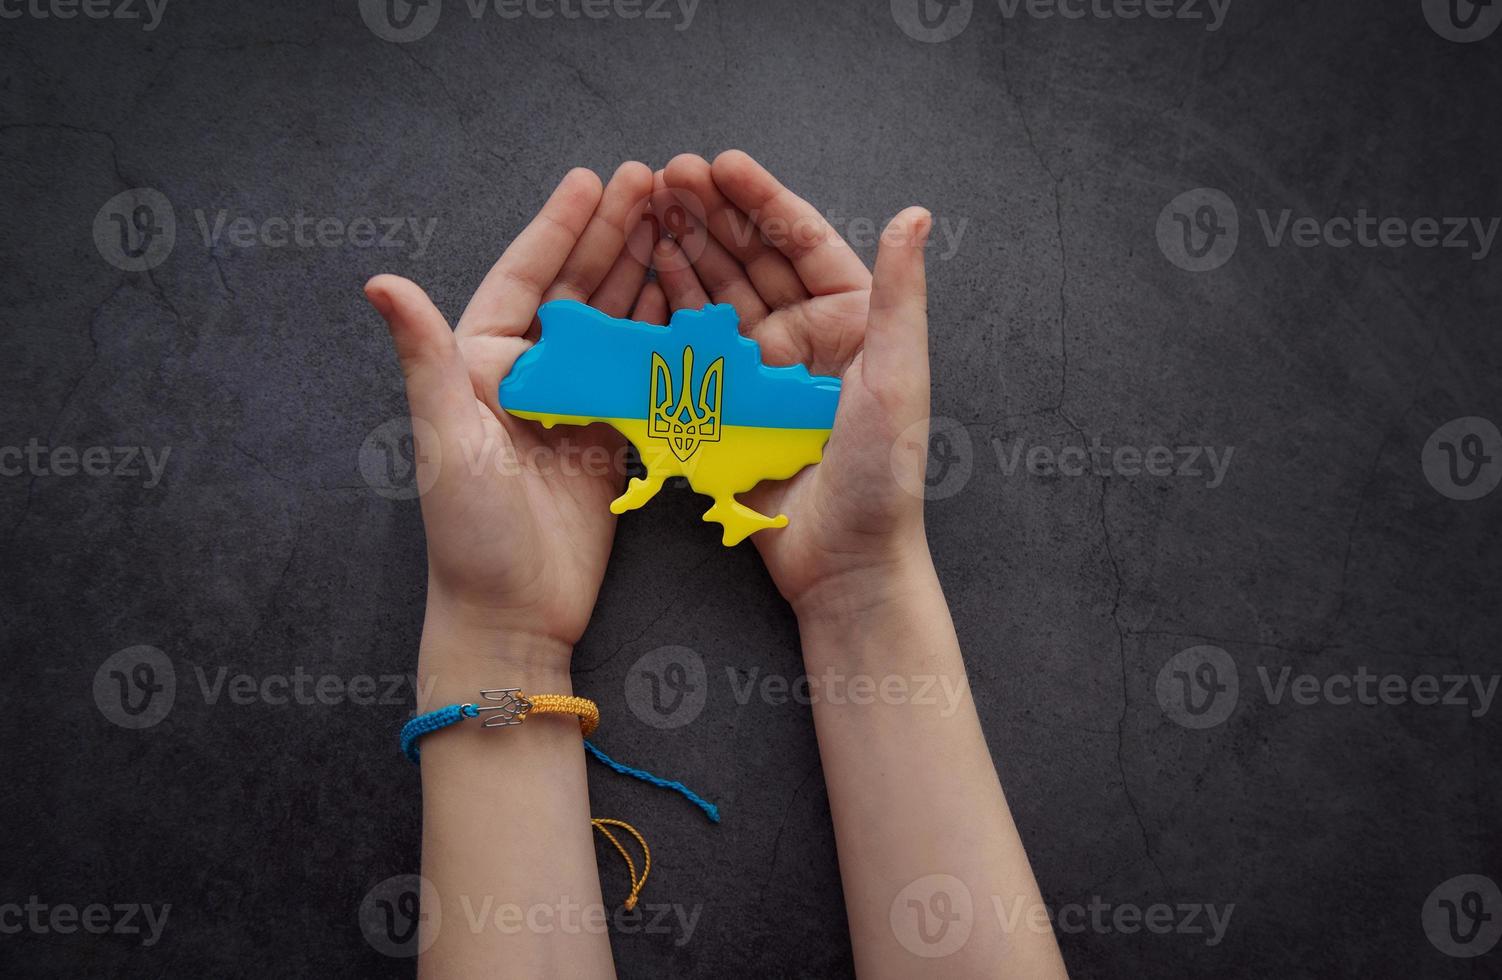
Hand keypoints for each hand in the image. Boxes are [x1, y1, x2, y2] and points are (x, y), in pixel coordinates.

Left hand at [364, 163, 661, 661]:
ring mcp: (573, 404)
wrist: (513, 612)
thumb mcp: (444, 436)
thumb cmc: (468, 530)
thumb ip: (425, 354)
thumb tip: (378, 280)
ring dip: (643, 273)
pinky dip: (664, 334)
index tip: (593, 179)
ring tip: (680, 225)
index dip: (559, 226)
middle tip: (656, 183)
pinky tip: (688, 298)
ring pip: (613, 322)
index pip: (526, 277)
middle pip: (576, 290)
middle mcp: (528, 375)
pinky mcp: (610, 436)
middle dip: (614, 235)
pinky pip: (641, 372)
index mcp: (481, 363)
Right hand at [655, 151, 934, 611]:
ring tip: (647, 209)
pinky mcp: (727, 405)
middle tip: (666, 174)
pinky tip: (645, 272)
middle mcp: (805, 338)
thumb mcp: (896, 378)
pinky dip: (669, 308)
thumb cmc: (884, 475)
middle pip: (751, 260)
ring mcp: (761, 370)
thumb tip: (917, 214)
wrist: (844, 564)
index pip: (802, 243)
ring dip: (685, 250)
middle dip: (711, 214)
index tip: (721, 164)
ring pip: (718, 295)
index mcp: (850, 322)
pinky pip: (693, 347)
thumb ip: (899, 296)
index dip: (762, 201)